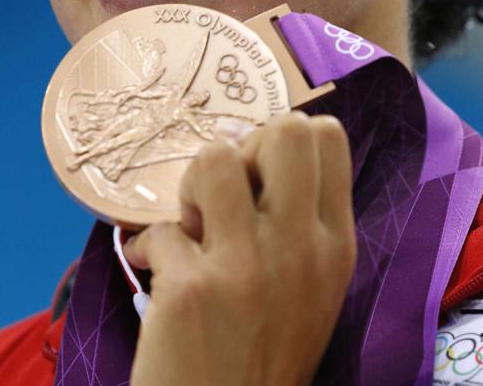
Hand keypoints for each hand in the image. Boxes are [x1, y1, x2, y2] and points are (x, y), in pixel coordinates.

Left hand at [123, 112, 356, 385]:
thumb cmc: (263, 353)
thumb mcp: (306, 289)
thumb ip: (294, 224)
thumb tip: (249, 150)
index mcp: (335, 245)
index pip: (327, 136)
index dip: (280, 141)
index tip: (257, 179)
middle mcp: (302, 249)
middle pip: (285, 130)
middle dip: (243, 148)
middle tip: (224, 198)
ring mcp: (248, 268)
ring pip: (215, 156)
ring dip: (191, 186)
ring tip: (190, 227)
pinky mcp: (192, 290)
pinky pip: (159, 227)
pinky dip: (147, 245)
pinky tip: (152, 269)